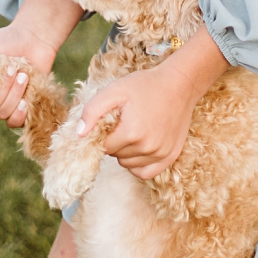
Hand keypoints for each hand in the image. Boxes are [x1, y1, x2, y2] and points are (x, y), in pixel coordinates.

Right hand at [0, 0, 81, 128]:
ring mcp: (4, 103)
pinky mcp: (22, 108)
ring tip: (23, 75)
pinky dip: (19, 113)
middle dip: (2, 87)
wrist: (34, 37)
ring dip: (14, 93)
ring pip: (2, 112)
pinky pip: (14, 122)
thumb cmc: (2, 41)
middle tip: (11, 68)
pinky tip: (25, 100)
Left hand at [76, 62, 199, 176]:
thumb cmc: (145, 85)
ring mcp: (161, 154)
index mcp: (131, 133)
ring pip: (129, 164)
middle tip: (124, 123)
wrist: (179, 84)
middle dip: (115, 142)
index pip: (104, 147)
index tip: (113, 121)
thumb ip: (92, 111)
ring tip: (134, 131)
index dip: (104, 134)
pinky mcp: (171, 156)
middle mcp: (147, 147)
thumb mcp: (114, 90)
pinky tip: (140, 148)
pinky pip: (146, 172)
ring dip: (127, 152)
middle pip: (116, 156)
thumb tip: (79, 134)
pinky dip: (139, 164)